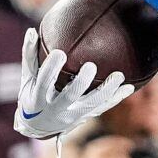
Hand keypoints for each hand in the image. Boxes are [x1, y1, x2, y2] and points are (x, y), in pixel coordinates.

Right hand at [13, 29, 132, 140]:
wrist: (39, 127)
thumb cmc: (32, 96)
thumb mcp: (28, 80)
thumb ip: (30, 56)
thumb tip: (31, 31)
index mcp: (39, 98)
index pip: (45, 82)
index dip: (51, 69)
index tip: (60, 52)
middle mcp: (56, 109)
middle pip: (70, 96)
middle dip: (81, 82)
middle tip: (91, 66)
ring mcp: (72, 115)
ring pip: (92, 104)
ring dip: (107, 91)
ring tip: (119, 76)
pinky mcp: (85, 117)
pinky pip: (102, 108)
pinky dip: (116, 98)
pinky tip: (129, 87)